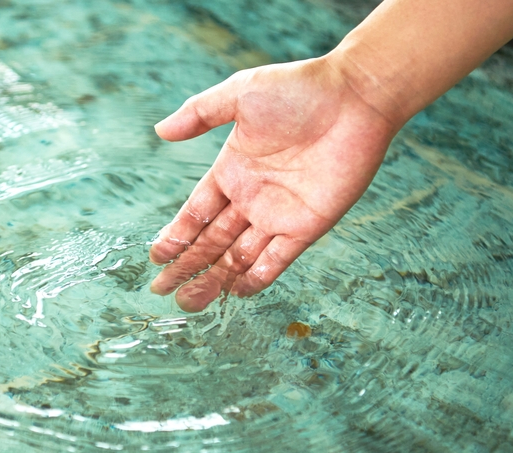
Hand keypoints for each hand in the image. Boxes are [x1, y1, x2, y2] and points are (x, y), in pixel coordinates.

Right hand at [149, 57, 400, 311]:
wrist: (356, 97)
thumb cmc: (299, 89)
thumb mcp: (240, 94)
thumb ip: (199, 114)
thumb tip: (160, 131)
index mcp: (231, 171)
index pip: (196, 213)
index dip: (176, 237)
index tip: (156, 258)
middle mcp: (251, 198)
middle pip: (212, 242)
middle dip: (187, 267)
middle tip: (162, 292)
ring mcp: (278, 214)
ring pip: (239, 256)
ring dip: (214, 279)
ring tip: (190, 303)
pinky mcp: (307, 225)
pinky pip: (278, 259)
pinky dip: (258, 278)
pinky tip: (236, 294)